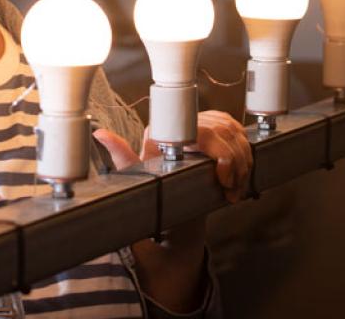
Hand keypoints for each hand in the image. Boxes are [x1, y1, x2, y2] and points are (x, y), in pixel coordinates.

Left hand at [94, 112, 250, 313]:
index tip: (223, 178)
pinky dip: (245, 159)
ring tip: (234, 189)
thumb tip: (99, 133)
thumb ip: (123, 158)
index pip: (201, 128)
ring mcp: (201, 127)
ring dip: (243, 162)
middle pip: (224, 130)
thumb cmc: (153, 200)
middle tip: (231, 189)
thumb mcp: (140, 183)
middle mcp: (181, 125)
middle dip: (235, 162)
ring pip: (235, 133)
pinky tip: (240, 179)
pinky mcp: (217, 136)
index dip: (221, 152)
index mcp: (161, 132)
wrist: (173, 219)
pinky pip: (239, 137)